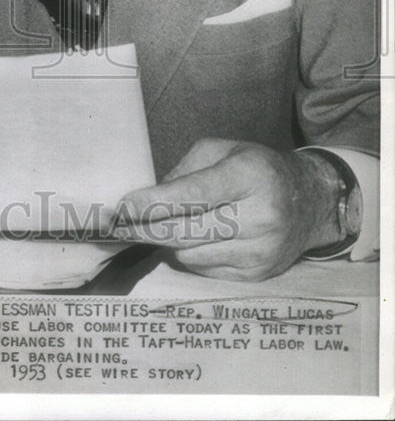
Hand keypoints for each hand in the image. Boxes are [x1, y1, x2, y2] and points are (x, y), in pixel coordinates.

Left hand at [112, 138, 343, 280]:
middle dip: (144, 228)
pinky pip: (203, 269)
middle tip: (115, 225)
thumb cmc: (256, 169)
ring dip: (166, 241)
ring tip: (160, 225)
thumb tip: (146, 199)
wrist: (310, 202)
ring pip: (189, 254)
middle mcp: (259, 216)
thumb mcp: (222, 151)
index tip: (122, 207)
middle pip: (185, 231)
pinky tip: (192, 238)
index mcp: (249, 175)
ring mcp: (260, 250)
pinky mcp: (257, 274)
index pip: (193, 195)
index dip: (153, 203)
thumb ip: (183, 171)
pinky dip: (188, 254)